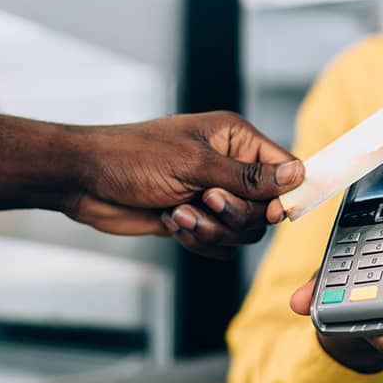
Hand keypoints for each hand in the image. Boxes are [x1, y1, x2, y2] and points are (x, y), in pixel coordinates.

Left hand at [62, 112, 303, 245]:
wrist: (85, 180)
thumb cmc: (132, 157)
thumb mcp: (194, 165)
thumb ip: (248, 177)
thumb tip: (297, 174)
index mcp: (234, 138)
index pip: (283, 167)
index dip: (284, 193)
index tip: (274, 211)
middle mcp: (228, 165)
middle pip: (265, 207)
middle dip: (235, 214)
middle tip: (206, 201)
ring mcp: (211, 193)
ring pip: (242, 230)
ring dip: (212, 230)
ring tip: (180, 213)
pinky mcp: (195, 218)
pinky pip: (218, 243)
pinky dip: (197, 239)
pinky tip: (171, 220)